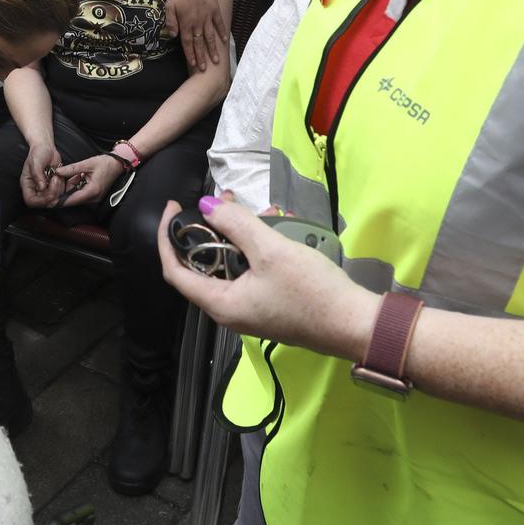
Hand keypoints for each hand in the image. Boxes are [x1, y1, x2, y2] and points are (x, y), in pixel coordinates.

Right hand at [21, 141, 62, 208]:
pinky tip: (61, 176)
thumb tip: (41, 187)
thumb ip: (37, 174)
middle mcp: (36, 189)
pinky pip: (61, 193)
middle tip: (56, 180)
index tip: (49, 193)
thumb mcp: (36, 162)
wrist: (46, 147)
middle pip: (44, 202)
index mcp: (27, 185)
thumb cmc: (38, 153)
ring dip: (59, 188)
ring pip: (54, 199)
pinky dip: (63, 186)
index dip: (40, 201)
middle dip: (52, 194)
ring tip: (57, 175)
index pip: (31, 201)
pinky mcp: (54, 187)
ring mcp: (46, 189)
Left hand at [54, 154, 124, 207]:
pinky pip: (82, 194)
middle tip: (54, 186)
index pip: (72, 200)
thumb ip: (71, 169)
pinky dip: (76, 187)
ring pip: (77, 197)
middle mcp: (94, 198)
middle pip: (73, 199)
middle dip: (63, 193)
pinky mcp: (95, 195)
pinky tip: (75, 177)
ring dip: (70, 189)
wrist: (119, 163)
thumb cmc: (106, 163)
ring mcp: (95, 197)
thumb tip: (57, 172)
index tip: (50, 201)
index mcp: (92, 191)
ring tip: (65, 177)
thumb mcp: (87, 164)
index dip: (60, 201)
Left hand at [156, 197, 380, 362]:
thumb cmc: (311, 290)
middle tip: (226, 201)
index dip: (168, 238)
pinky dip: (257, 248)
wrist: (355, 323)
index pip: (175, 271)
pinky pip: (251, 272)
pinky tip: (277, 226)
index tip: (175, 208)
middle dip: (212, 229)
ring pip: (231, 265)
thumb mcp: (271, 250)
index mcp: (220, 304)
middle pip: (204, 266)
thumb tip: (207, 205)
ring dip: (240, 235)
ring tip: (259, 209)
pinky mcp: (270, 305)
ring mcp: (251, 309)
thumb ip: (236, 225)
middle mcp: (230, 311)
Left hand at [165, 0, 228, 72]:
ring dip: (213, 49)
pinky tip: (224, 40)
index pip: (187, 42)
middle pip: (199, 43)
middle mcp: (198, 23)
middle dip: (201, 57)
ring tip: (216, 60)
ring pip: (210, 37)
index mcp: (186, 22)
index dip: (190, 54)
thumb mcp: (169, 4)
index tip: (193, 65)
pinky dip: (222, 32)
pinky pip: (219, 23)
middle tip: (204, 69)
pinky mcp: (214, 10)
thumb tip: (173, 35)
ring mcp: (208, 17)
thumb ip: (171, 20)